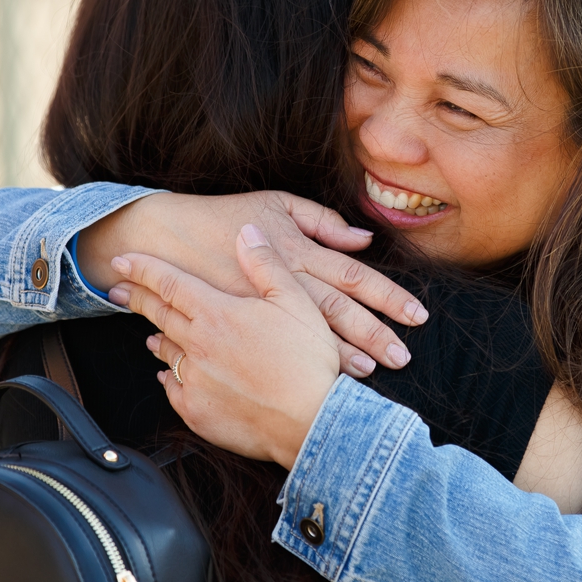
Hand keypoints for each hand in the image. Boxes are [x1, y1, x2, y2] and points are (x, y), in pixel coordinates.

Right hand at [80, 191, 425, 373]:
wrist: (164, 240)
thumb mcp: (276, 205)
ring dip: (343, 354)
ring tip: (371, 372)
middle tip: (402, 356)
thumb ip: (323, 221)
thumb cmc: (225, 217)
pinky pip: (276, 346)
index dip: (389, 297)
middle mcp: (285, 278)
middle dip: (375, 335)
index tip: (417, 316)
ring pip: (311, 333)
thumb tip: (364, 239)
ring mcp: (261, 305)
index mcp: (299, 249)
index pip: (356, 276)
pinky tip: (319, 376)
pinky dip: (300, 361)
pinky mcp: (239, 323)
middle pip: (341, 311)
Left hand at [111, 226, 339, 468]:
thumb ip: (265, 264)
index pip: (169, 283)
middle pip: (160, 315)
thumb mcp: (294, 301)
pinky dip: (168, 378)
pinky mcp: (198, 412)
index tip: (120, 262)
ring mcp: (194, 381)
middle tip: (119, 290)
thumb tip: (246, 232)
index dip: (142, 269)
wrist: (310, 420)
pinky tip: (169, 375)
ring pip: (166, 352)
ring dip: (156, 337)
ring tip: (149, 332)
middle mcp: (198, 345)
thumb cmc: (306, 361)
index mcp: (217, 314)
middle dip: (137, 298)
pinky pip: (173, 389)